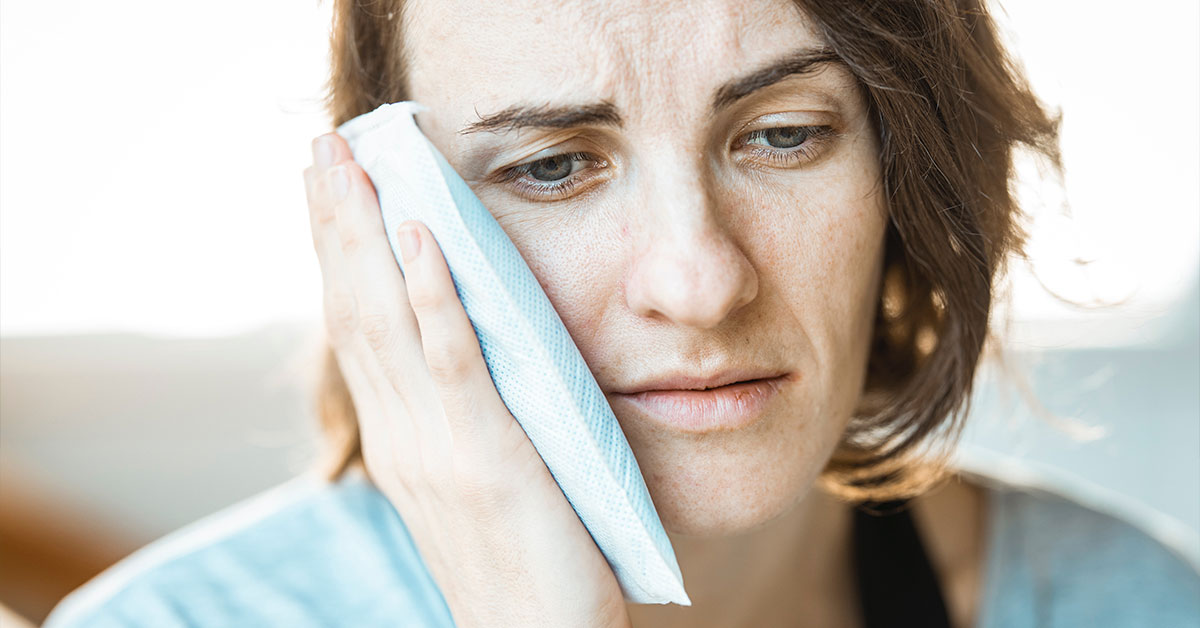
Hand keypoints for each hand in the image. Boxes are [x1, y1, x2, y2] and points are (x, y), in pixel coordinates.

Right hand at [303, 132, 630, 627]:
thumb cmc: (518, 567)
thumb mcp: (470, 485)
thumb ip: (455, 421)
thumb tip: (458, 359)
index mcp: (399, 441)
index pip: (355, 328)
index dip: (336, 253)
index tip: (326, 186)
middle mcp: (402, 436)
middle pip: (354, 308)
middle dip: (335, 221)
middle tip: (320, 144)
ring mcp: (438, 445)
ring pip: (386, 319)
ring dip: (365, 233)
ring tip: (349, 162)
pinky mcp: (488, 456)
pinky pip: (453, 360)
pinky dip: (431, 292)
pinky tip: (417, 234)